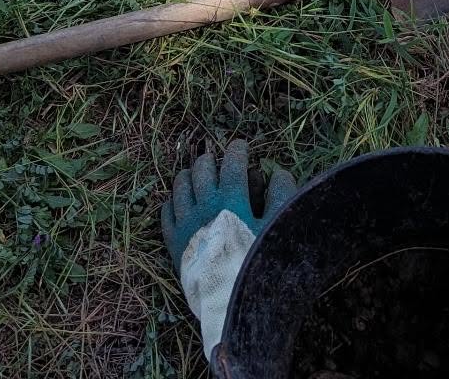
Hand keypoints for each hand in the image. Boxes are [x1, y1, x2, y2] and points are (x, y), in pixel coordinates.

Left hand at [161, 138, 295, 268]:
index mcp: (232, 200)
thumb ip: (281, 197)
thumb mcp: (276, 229)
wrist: (232, 303)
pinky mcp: (174, 243)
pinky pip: (166, 213)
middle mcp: (205, 206)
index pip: (232, 163)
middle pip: (202, 170)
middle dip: (210, 160)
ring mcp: (186, 224)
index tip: (241, 146)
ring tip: (193, 173)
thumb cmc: (258, 264)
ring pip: (180, 187)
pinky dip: (172, 201)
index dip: (237, 150)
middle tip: (216, 160)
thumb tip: (279, 173)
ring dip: (188, 175)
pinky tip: (176, 200)